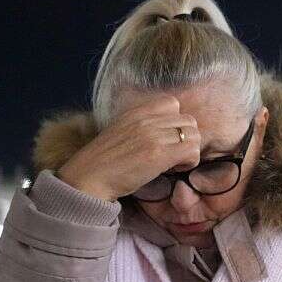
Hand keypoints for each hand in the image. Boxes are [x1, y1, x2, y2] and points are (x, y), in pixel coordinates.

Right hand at [58, 96, 201, 200]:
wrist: (88, 178)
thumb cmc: (103, 162)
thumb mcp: (121, 132)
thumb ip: (140, 126)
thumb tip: (163, 133)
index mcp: (136, 110)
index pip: (172, 103)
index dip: (176, 122)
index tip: (167, 140)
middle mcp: (146, 118)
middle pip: (188, 120)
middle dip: (186, 139)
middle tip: (173, 155)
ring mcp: (153, 134)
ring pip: (194, 135)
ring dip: (189, 151)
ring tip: (173, 163)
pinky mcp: (158, 153)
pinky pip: (192, 151)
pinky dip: (188, 162)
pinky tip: (173, 170)